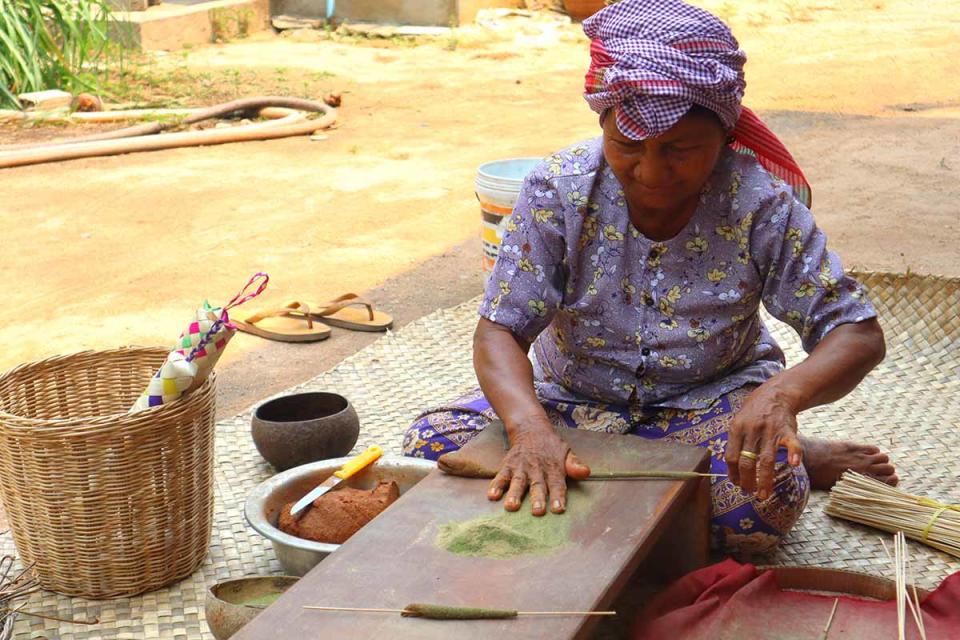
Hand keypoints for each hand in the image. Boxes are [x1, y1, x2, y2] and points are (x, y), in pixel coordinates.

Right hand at [487, 424, 590, 515]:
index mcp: (553, 468)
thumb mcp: (566, 452)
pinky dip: (496, 486)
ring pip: (518, 482)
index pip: (557, 484)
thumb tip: (586, 472)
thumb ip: (574, 465)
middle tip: (537, 512)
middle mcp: (537, 469)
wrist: (530, 428)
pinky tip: (492, 496)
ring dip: (515, 494)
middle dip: (537, 498)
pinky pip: (501, 476)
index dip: (558, 496)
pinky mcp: (508, 465)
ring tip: (511, 506)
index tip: (558, 509)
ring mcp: (521, 467)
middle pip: (538, 485)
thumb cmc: (551, 447)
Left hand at [725, 384, 803, 499]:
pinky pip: (792, 444)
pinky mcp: (787, 430)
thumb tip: (732, 470)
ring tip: (763, 494)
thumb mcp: (738, 423)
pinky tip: (793, 465)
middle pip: (747, 461)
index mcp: (737, 429)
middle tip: (749, 492)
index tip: (736, 484)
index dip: (733, 473)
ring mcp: (770, 430)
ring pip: (766, 459)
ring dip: (764, 480)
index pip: (731, 456)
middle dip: (747, 481)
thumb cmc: (754, 413)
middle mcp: (752, 430)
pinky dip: (794, 454)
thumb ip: (735, 443)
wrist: (775, 394)